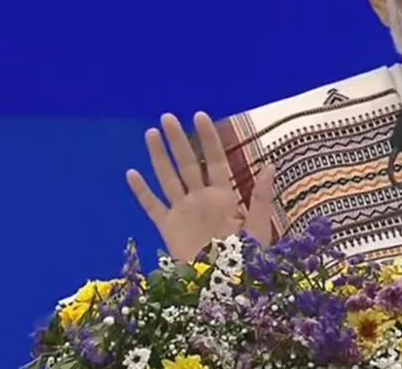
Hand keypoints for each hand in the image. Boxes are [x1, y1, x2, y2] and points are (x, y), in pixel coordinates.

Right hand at [126, 112, 274, 261]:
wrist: (223, 286)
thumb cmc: (245, 258)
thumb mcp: (258, 226)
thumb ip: (261, 196)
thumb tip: (270, 164)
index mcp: (223, 196)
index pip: (213, 160)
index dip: (207, 139)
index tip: (199, 115)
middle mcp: (200, 199)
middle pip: (186, 164)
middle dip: (177, 141)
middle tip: (166, 116)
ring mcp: (182, 212)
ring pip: (168, 178)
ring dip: (158, 157)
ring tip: (150, 133)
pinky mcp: (168, 228)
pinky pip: (152, 206)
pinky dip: (141, 192)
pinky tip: (131, 173)